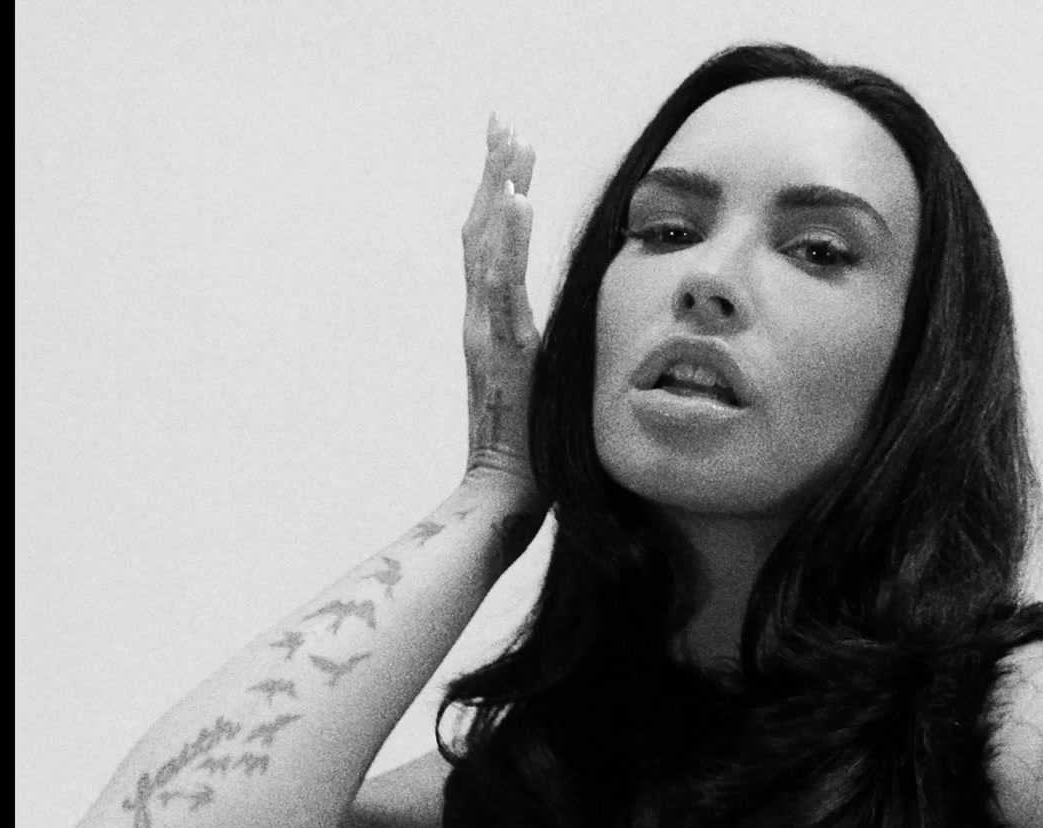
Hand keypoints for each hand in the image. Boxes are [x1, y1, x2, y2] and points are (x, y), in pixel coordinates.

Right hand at [460, 113, 539, 490]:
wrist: (505, 494)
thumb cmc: (533, 447)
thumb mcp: (544, 378)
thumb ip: (545, 345)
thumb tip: (563, 324)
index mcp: (491, 322)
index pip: (490, 242)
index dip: (499, 190)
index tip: (513, 148)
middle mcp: (479, 318)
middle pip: (479, 228)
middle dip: (493, 170)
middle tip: (504, 119)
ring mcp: (485, 331)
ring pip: (484, 245)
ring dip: (499, 187)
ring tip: (513, 142)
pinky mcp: (501, 348)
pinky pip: (500, 283)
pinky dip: (506, 237)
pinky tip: (517, 198)